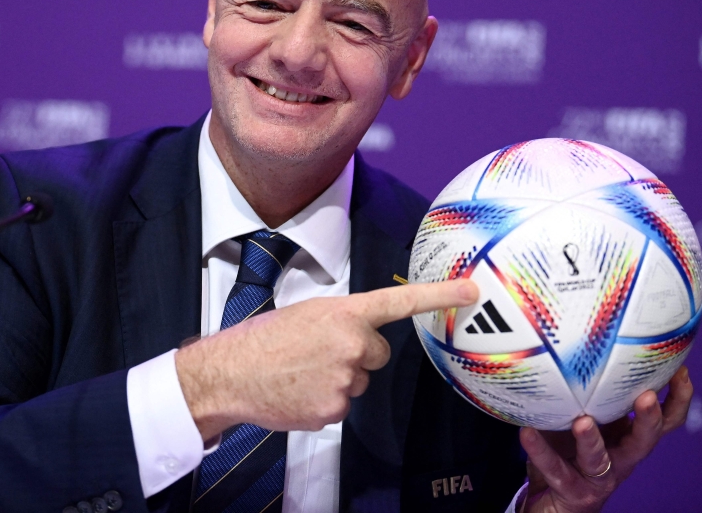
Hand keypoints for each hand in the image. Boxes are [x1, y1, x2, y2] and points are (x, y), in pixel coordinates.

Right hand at [175, 279, 477, 439]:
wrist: (230, 374)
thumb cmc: (261, 339)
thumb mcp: (304, 313)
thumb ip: (339, 321)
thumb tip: (356, 334)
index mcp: (343, 313)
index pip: (399, 301)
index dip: (439, 295)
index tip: (472, 291)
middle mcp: (351, 345)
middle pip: (377, 353)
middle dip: (357, 354)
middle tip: (318, 353)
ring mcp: (345, 380)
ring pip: (358, 380)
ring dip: (338, 378)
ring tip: (300, 372)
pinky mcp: (334, 410)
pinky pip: (342, 404)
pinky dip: (323, 400)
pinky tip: (298, 391)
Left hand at [520, 366, 693, 512]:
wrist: (550, 499)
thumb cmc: (567, 450)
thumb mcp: (581, 416)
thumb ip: (583, 388)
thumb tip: (572, 336)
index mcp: (627, 436)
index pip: (664, 419)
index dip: (677, 398)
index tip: (680, 370)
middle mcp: (620, 457)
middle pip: (645, 440)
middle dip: (648, 418)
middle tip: (645, 397)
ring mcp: (598, 476)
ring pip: (601, 459)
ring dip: (593, 440)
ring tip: (583, 421)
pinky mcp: (573, 490)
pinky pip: (555, 469)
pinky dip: (541, 450)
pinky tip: (527, 433)